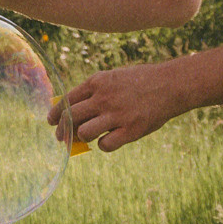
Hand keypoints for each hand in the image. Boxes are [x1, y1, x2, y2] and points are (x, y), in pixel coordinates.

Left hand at [48, 58, 193, 151]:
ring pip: (84, 132)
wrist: (171, 85)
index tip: (51, 122)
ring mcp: (117, 114)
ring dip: (83, 137)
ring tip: (89, 137)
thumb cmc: (141, 81)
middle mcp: (103, 98)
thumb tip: (72, 111)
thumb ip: (94, 92)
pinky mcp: (130, 130)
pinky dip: (104, 145)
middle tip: (62, 138)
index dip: (55, 114)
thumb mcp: (113, 78)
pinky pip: (105, 145)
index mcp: (97, 82)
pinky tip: (110, 140)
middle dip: (62, 131)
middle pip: (70, 118)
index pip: (67, 100)